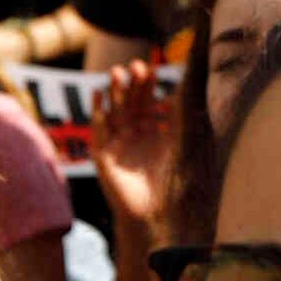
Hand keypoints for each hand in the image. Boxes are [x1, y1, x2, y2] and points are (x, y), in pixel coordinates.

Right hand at [87, 56, 175, 234]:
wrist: (160, 214)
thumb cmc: (176, 181)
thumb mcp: (183, 141)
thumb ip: (182, 114)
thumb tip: (183, 84)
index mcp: (154, 133)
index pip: (148, 102)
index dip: (149, 85)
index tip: (153, 67)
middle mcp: (135, 137)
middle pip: (131, 103)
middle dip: (133, 85)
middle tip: (136, 66)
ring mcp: (118, 146)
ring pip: (115, 113)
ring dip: (115, 92)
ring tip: (117, 72)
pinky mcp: (104, 157)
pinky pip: (99, 131)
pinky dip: (98, 113)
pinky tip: (98, 95)